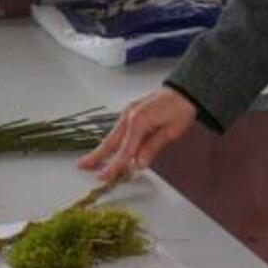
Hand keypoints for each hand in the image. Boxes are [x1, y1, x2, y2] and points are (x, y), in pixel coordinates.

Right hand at [78, 88, 198, 180]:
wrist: (184, 91)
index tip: (105, 176)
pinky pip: (118, 130)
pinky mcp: (131, 113)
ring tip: (90, 160)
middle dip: (97, 155)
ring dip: (102, 149)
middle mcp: (129, 115)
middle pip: (111, 141)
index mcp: (139, 120)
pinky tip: (108, 150)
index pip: (124, 150)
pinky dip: (112, 142)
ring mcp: (128, 112)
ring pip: (112, 135)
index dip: (114, 165)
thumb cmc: (181, 109)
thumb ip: (152, 147)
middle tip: (82, 165)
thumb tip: (138, 164)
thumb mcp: (171, 132)